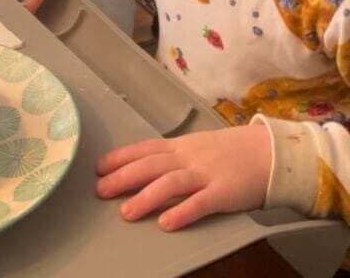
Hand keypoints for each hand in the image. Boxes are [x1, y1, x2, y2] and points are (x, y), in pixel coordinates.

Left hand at [95, 124, 271, 230]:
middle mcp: (190, 157)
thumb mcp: (201, 148)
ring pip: (170, 183)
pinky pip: (200, 203)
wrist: (271, 153)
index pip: (146, 149)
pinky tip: (166, 223)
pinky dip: (181, 212)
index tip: (99, 166)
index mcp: (183, 146)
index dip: (121, 157)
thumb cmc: (234, 152)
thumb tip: (149, 167)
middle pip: (151, 165)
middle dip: (123, 177)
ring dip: (145, 197)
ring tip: (126, 213)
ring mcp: (207, 173)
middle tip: (101, 190)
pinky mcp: (224, 192)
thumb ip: (177, 156)